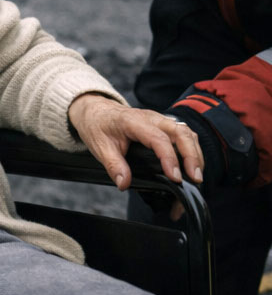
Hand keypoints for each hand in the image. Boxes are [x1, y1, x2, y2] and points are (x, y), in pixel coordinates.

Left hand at [67, 93, 203, 193]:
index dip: (169, 159)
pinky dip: (193, 149)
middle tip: (195, 179)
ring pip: (187, 133)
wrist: (97, 110)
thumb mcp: (99, 147)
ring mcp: (160, 120)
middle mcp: (152, 118)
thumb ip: (113, 165)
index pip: (158, 139)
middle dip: (192, 156)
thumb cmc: (99, 126)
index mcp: (134, 122)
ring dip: (196, 153)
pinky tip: (193, 166)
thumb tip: (124, 183)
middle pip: (181, 133)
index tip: (175, 178)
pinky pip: (185, 134)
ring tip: (197, 176)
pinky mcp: (165, 125)